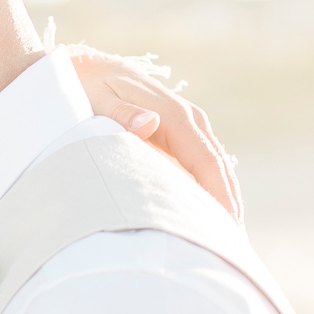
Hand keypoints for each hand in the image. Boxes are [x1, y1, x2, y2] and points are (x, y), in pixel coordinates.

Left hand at [68, 46, 242, 222]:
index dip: (217, 193)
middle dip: (228, 204)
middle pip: (217, 166)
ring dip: (224, 199)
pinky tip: (213, 216)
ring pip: (215, 167)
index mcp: (171, 113)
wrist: (81, 68)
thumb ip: (118, 113)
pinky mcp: (179, 135)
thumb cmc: (83, 88)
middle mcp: (187, 118)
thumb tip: (147, 124)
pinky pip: (202, 165)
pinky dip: (212, 190)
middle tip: (233, 245)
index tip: (224, 224)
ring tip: (229, 238)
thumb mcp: (93, 98)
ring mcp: (186, 126)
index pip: (204, 159)